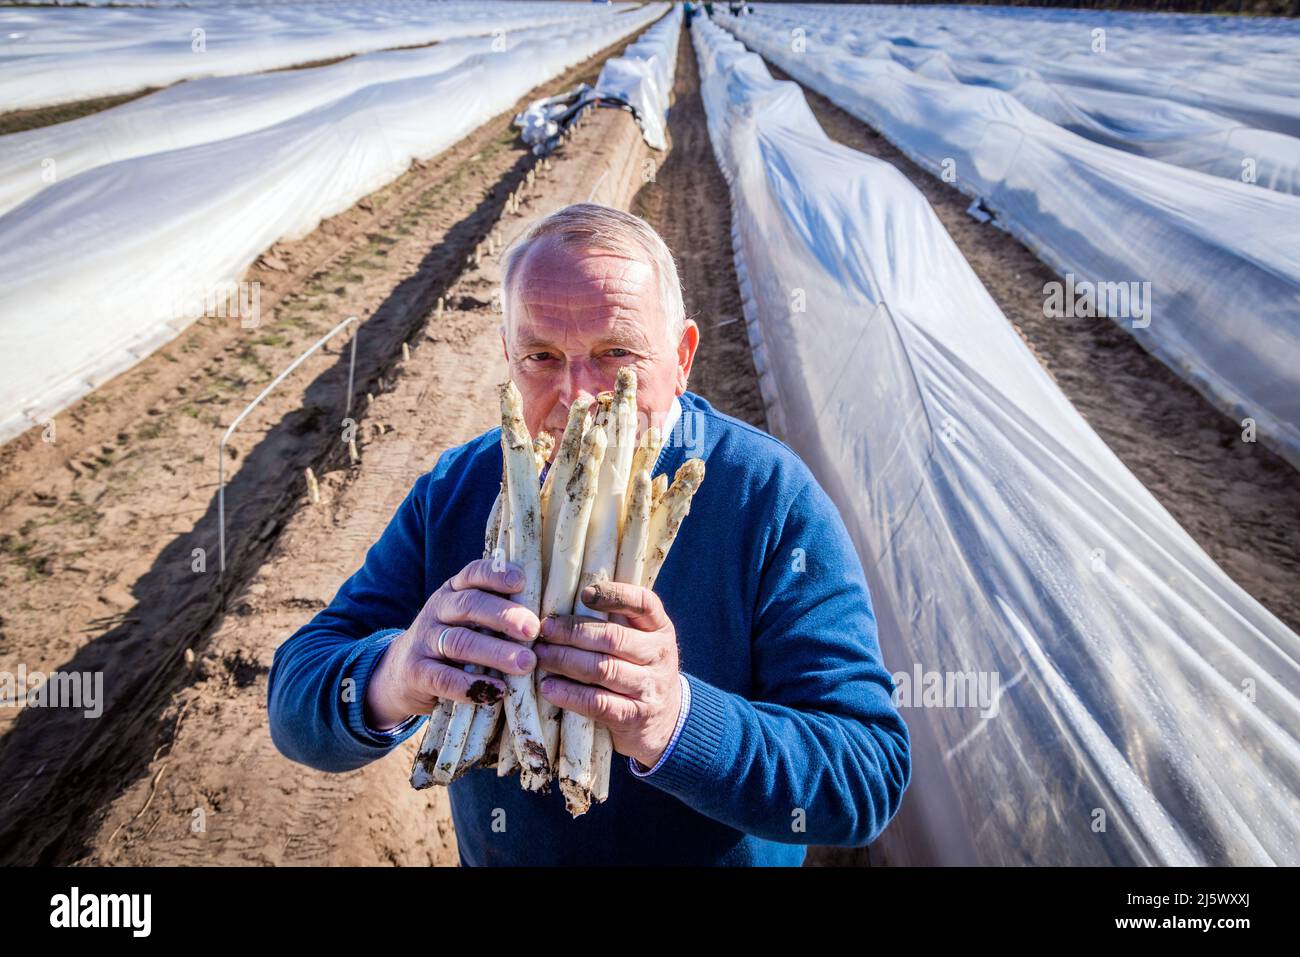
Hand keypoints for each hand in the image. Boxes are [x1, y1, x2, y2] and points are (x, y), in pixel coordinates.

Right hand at [363, 558, 540, 730]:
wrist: (399, 673)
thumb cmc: (452, 643)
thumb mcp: (467, 620)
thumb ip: (496, 613)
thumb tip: (547, 617)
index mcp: (453, 591)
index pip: (473, 573)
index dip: (496, 575)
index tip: (522, 582)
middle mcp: (437, 610)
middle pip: (470, 605)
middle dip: (504, 616)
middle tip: (533, 629)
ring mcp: (424, 641)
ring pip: (460, 642)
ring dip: (496, 652)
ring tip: (526, 663)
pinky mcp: (416, 673)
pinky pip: (444, 678)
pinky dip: (473, 685)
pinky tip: (498, 691)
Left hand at [535, 580, 681, 768]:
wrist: (669, 722)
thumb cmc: (641, 670)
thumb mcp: (642, 642)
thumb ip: (617, 621)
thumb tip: (564, 599)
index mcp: (660, 629)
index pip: (644, 603)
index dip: (615, 595)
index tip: (584, 593)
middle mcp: (659, 655)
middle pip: (613, 637)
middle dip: (573, 632)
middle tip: (545, 630)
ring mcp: (649, 688)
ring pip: (603, 669)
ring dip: (565, 661)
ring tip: (541, 656)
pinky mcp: (634, 717)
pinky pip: (598, 703)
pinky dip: (570, 694)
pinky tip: (549, 687)